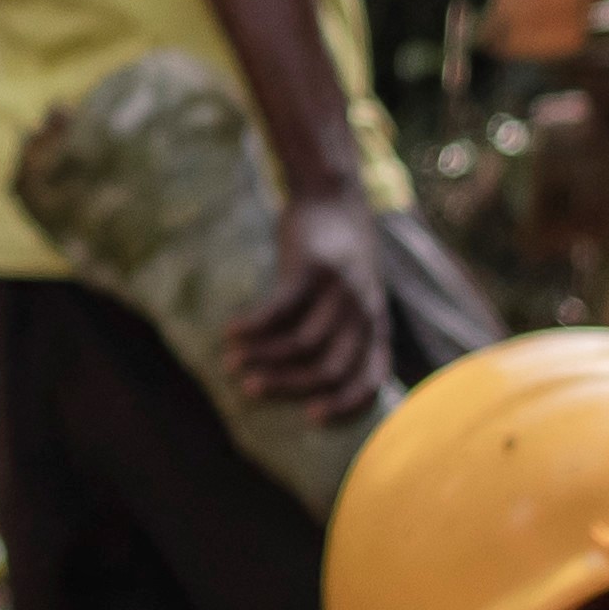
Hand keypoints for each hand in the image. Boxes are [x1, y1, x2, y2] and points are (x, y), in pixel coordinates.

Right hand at [223, 185, 395, 418]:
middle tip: (252, 389)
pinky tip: (230, 332)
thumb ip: (350, 329)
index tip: (310, 416)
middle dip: (290, 386)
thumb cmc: (339, 251)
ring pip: (301, 343)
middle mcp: (365, 310)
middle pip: (331, 368)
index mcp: (377, 322)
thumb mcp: (359, 292)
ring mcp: (341, 289)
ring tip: (232, 361)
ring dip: (263, 358)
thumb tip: (320, 377)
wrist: (332, 193)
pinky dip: (252, 327)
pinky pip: (278, 310)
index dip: (344, 404)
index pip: (371, 377)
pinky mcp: (312, 268)